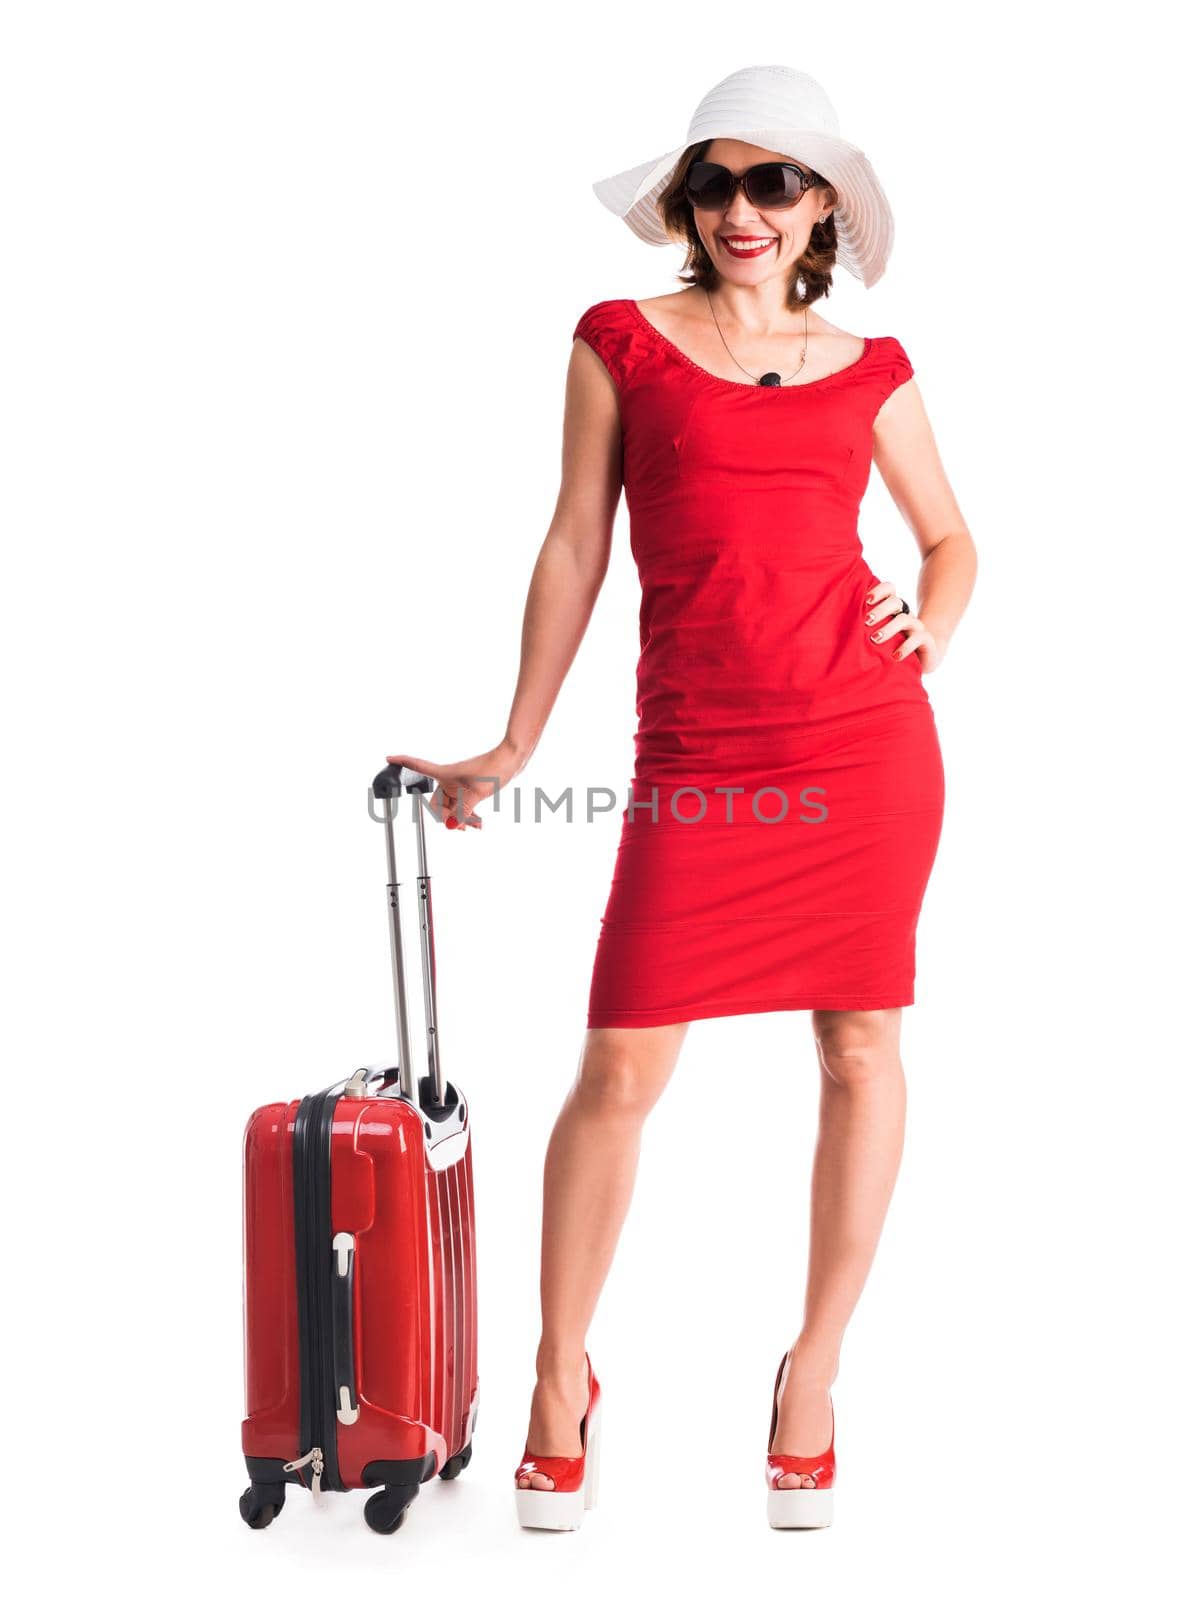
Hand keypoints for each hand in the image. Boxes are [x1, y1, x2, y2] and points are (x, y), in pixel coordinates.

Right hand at [384, 741, 520, 831]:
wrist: (512, 760)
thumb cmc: (494, 769)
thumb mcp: (476, 793)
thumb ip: (462, 811)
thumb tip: (452, 826)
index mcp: (445, 775)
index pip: (418, 766)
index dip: (402, 762)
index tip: (388, 757)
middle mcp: (449, 780)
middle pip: (438, 803)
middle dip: (447, 817)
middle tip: (463, 828)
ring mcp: (459, 785)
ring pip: (452, 808)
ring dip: (460, 819)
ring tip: (476, 826)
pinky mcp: (470, 789)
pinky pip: (462, 806)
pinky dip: (468, 815)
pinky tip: (479, 823)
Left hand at [862, 579, 946, 672]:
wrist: (921, 659)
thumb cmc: (889, 648)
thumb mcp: (874, 637)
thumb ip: (862, 628)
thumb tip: (831, 625)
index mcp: (892, 610)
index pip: (889, 589)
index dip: (879, 591)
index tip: (866, 600)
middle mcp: (905, 614)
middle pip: (896, 602)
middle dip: (880, 610)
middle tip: (866, 621)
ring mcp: (917, 627)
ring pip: (905, 619)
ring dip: (889, 628)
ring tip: (875, 639)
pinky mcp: (926, 641)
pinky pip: (919, 638)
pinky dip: (906, 646)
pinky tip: (895, 656)